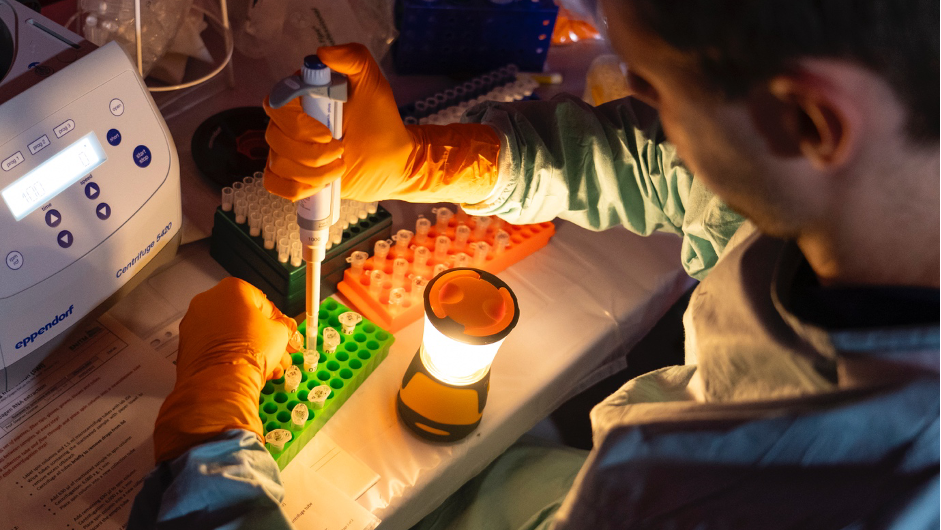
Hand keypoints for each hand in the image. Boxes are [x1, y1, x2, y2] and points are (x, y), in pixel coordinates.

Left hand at [153, 278, 299, 461]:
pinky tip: (249, 372)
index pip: (264, 302)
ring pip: (230, 335)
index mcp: (232, 289)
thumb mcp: (281, 333)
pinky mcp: (187, 347)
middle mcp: (208, 301)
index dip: (279, 322)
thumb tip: (285, 327)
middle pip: (245, 319)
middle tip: (278, 352)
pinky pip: (215, 348)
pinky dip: (231, 357)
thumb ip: (284, 326)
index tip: (285, 334)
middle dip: (265, 339)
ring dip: (251, 350)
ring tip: (268, 368)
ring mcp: (194, 324)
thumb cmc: (248, 352)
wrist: (220, 383)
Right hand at [263, 43, 501, 204]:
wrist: (395, 161)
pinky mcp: (295, 178)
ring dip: (312, 172)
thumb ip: (354, 59)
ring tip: (341, 166)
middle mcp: (290, 124)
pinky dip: (298, 188)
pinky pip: (275, 185)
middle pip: (275, 137)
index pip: (275, 104)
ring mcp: (290, 152)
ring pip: (277, 164)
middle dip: (310, 152)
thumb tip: (322, 53)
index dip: (296, 123)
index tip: (327, 133)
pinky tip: (324, 185)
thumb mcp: (374, 85)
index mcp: (302, 99)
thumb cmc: (383, 122)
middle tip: (341, 150)